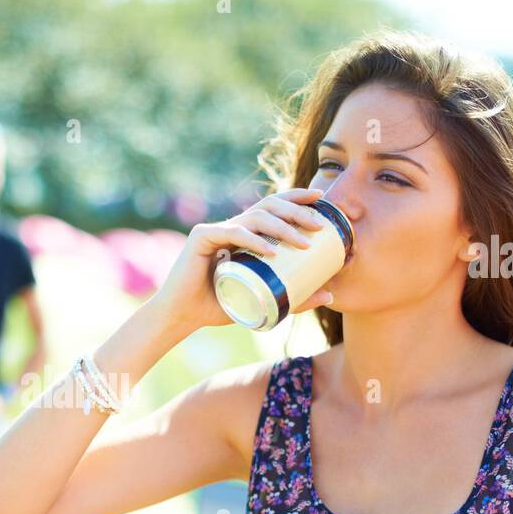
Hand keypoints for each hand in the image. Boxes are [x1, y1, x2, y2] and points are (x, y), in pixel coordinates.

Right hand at [146, 187, 336, 333]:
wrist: (182, 316)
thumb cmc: (220, 305)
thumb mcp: (265, 299)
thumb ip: (294, 296)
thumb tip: (330, 294)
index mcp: (245, 233)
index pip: (273, 206)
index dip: (296, 197)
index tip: (321, 198)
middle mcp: (232, 226)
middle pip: (269, 206)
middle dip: (297, 211)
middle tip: (319, 226)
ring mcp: (217, 229)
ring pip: (255, 217)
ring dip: (282, 227)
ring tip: (303, 242)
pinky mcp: (201, 237)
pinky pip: (233, 233)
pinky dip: (254, 240)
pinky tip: (271, 250)